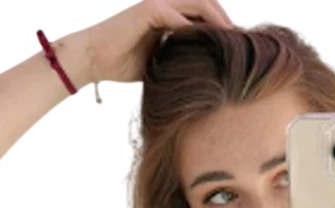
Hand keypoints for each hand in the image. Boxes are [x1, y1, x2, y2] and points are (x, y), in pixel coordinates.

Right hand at [86, 0, 233, 84]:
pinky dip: (195, 27)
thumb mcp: (159, 61)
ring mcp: (157, 3)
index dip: (221, 25)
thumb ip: (178, 57)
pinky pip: (178, 15)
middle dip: (225, 19)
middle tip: (240, 40)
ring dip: (217, 19)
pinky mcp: (148, 9)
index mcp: (168, 13)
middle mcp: (164, 3)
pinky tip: (208, 42)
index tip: (236, 45)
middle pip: (205, 3)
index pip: (202, 12)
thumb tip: (203, 72)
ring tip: (231, 38)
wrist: (93, 59)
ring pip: (197, 3)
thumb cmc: (122, 62)